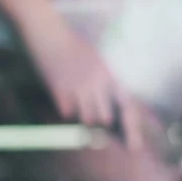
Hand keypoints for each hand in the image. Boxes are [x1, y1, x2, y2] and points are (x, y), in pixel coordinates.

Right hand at [24, 18, 153, 150]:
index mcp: (109, 75)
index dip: (132, 128)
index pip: (127, 106)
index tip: (133, 148)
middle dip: (97, 124)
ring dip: (80, 118)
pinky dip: (62, 109)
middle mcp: (99, 83)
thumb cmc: (69, 45)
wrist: (48, 32)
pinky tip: (59, 93)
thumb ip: (102, 83)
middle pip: (104, 120)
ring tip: (72, 102)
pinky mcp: (61, 91)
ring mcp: (80, 87)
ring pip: (86, 120)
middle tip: (88, 117)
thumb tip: (104, 110)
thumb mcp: (94, 62)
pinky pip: (66, 114)